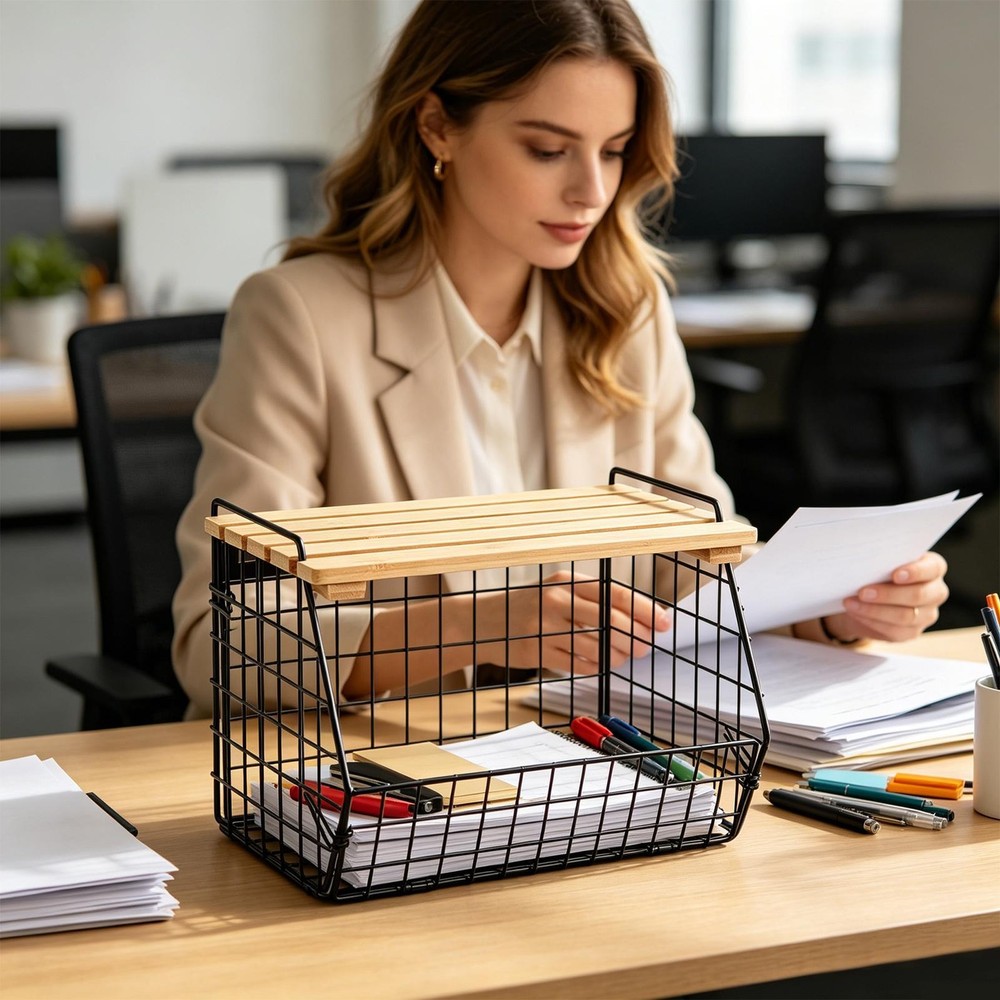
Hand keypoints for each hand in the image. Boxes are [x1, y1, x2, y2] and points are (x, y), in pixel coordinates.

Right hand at [475, 570, 670, 673]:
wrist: (481, 621)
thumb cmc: (527, 607)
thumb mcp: (556, 592)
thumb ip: (590, 601)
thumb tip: (638, 618)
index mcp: (566, 581)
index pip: (615, 594)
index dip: (644, 610)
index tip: (664, 623)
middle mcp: (556, 600)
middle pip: (610, 621)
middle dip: (635, 637)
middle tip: (645, 647)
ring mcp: (544, 626)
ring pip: (597, 646)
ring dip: (617, 656)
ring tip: (622, 657)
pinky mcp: (536, 652)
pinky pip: (577, 663)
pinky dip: (595, 666)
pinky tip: (599, 664)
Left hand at [822, 552, 948, 643]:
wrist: (867, 595)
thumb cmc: (877, 570)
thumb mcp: (881, 561)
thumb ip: (882, 559)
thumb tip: (866, 559)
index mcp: (933, 568)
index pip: (933, 568)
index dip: (916, 572)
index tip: (896, 575)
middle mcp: (935, 591)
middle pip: (918, 595)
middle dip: (888, 594)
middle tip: (862, 592)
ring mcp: (926, 614)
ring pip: (905, 616)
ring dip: (874, 610)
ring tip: (851, 603)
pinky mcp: (912, 632)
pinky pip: (894, 631)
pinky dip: (871, 621)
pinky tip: (855, 612)